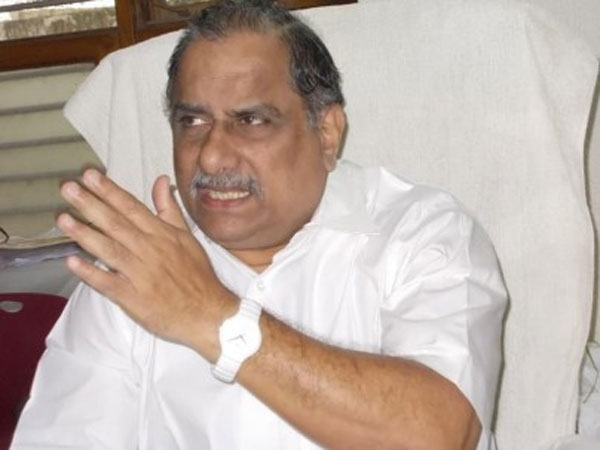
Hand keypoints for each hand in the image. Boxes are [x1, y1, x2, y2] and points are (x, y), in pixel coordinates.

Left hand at [57, 169, 236, 358]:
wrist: (208, 312)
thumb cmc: (197, 275)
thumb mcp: (187, 237)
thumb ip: (169, 209)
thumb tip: (160, 181)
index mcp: (162, 234)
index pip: (131, 207)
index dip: (109, 190)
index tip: (90, 175)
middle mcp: (149, 250)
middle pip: (116, 224)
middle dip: (91, 204)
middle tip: (69, 188)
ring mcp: (140, 274)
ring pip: (109, 250)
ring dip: (85, 234)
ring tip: (63, 219)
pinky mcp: (133, 297)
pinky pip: (108, 283)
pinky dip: (90, 273)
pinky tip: (72, 262)